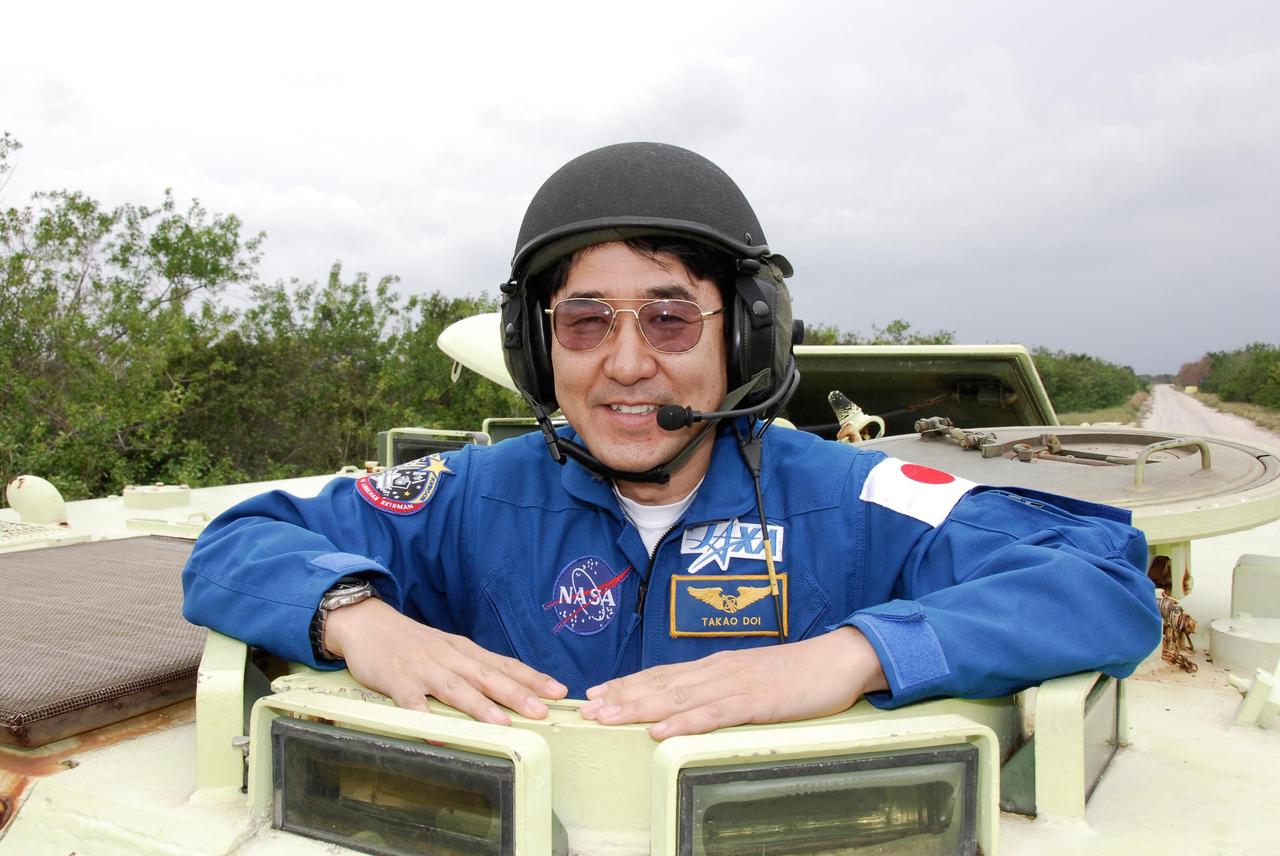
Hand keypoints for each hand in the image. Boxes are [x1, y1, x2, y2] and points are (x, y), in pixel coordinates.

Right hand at [324, 598, 566, 725]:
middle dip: (517, 694)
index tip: (559, 691)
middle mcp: (450, 658)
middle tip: (542, 711)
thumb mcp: (449, 650)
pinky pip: (412, 702)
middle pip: (488, 677)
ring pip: (457, 688)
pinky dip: (425, 718)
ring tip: (502, 724)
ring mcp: (424, 669)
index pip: (505, 665)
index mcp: (465, 651)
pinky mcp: (397, 681)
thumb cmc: (413, 643)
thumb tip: (511, 689)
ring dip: (481, 707)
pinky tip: (437, 733)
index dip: (533, 678)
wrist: (368, 623)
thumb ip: (474, 668)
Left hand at [578, 627, 887, 739]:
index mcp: (716, 666)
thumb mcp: (752, 679)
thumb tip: (692, 702)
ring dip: (639, 708)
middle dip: (620, 696)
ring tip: (608, 717)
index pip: (662, 674)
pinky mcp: (755, 701)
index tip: (596, 692)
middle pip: (660, 684)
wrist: (838, 660)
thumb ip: (722, 688)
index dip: (627, 684)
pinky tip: (660, 731)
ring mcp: (735, 685)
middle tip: (586, 708)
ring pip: (677, 698)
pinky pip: (713, 715)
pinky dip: (683, 723)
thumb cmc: (797, 673)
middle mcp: (717, 671)